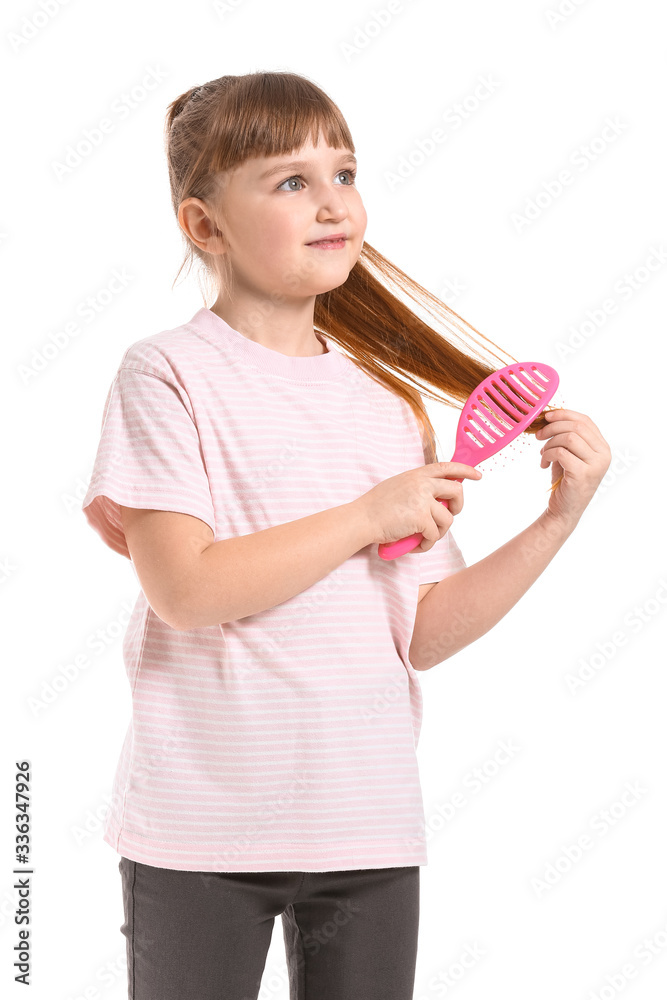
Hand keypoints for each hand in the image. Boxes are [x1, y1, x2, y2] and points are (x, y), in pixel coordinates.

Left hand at [535, 408, 610, 527]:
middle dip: (553, 427)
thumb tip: (550, 415)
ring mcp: (596, 465)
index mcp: (602, 447)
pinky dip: (548, 455)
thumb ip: (566, 436)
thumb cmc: (565, 481)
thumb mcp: (568, 454)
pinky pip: (561, 453)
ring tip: (543, 453)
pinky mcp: (583, 474)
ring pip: (569, 438)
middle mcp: (603, 454)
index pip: (585, 420)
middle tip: (538, 435)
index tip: (546, 416)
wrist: (564, 510)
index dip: (564, 414)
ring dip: (549, 443)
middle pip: (576, 426)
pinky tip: (544, 464)